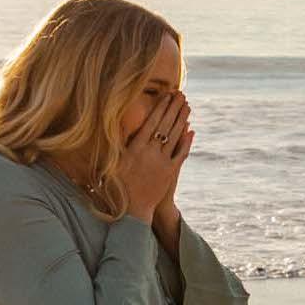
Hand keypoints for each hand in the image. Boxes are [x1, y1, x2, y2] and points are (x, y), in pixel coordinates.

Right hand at [118, 88, 194, 221]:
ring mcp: (162, 162)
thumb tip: (116, 124)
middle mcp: (150, 152)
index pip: (151, 122)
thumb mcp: (114, 161)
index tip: (167, 95)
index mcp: (135, 148)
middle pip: (165, 125)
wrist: (133, 209)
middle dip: (174, 108)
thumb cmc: (118, 185)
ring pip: (175, 136)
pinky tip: (191, 130)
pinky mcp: (170, 172)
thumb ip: (117, 143)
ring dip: (181, 119)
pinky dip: (186, 141)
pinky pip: (181, 154)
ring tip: (187, 106)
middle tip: (181, 94)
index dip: (160, 108)